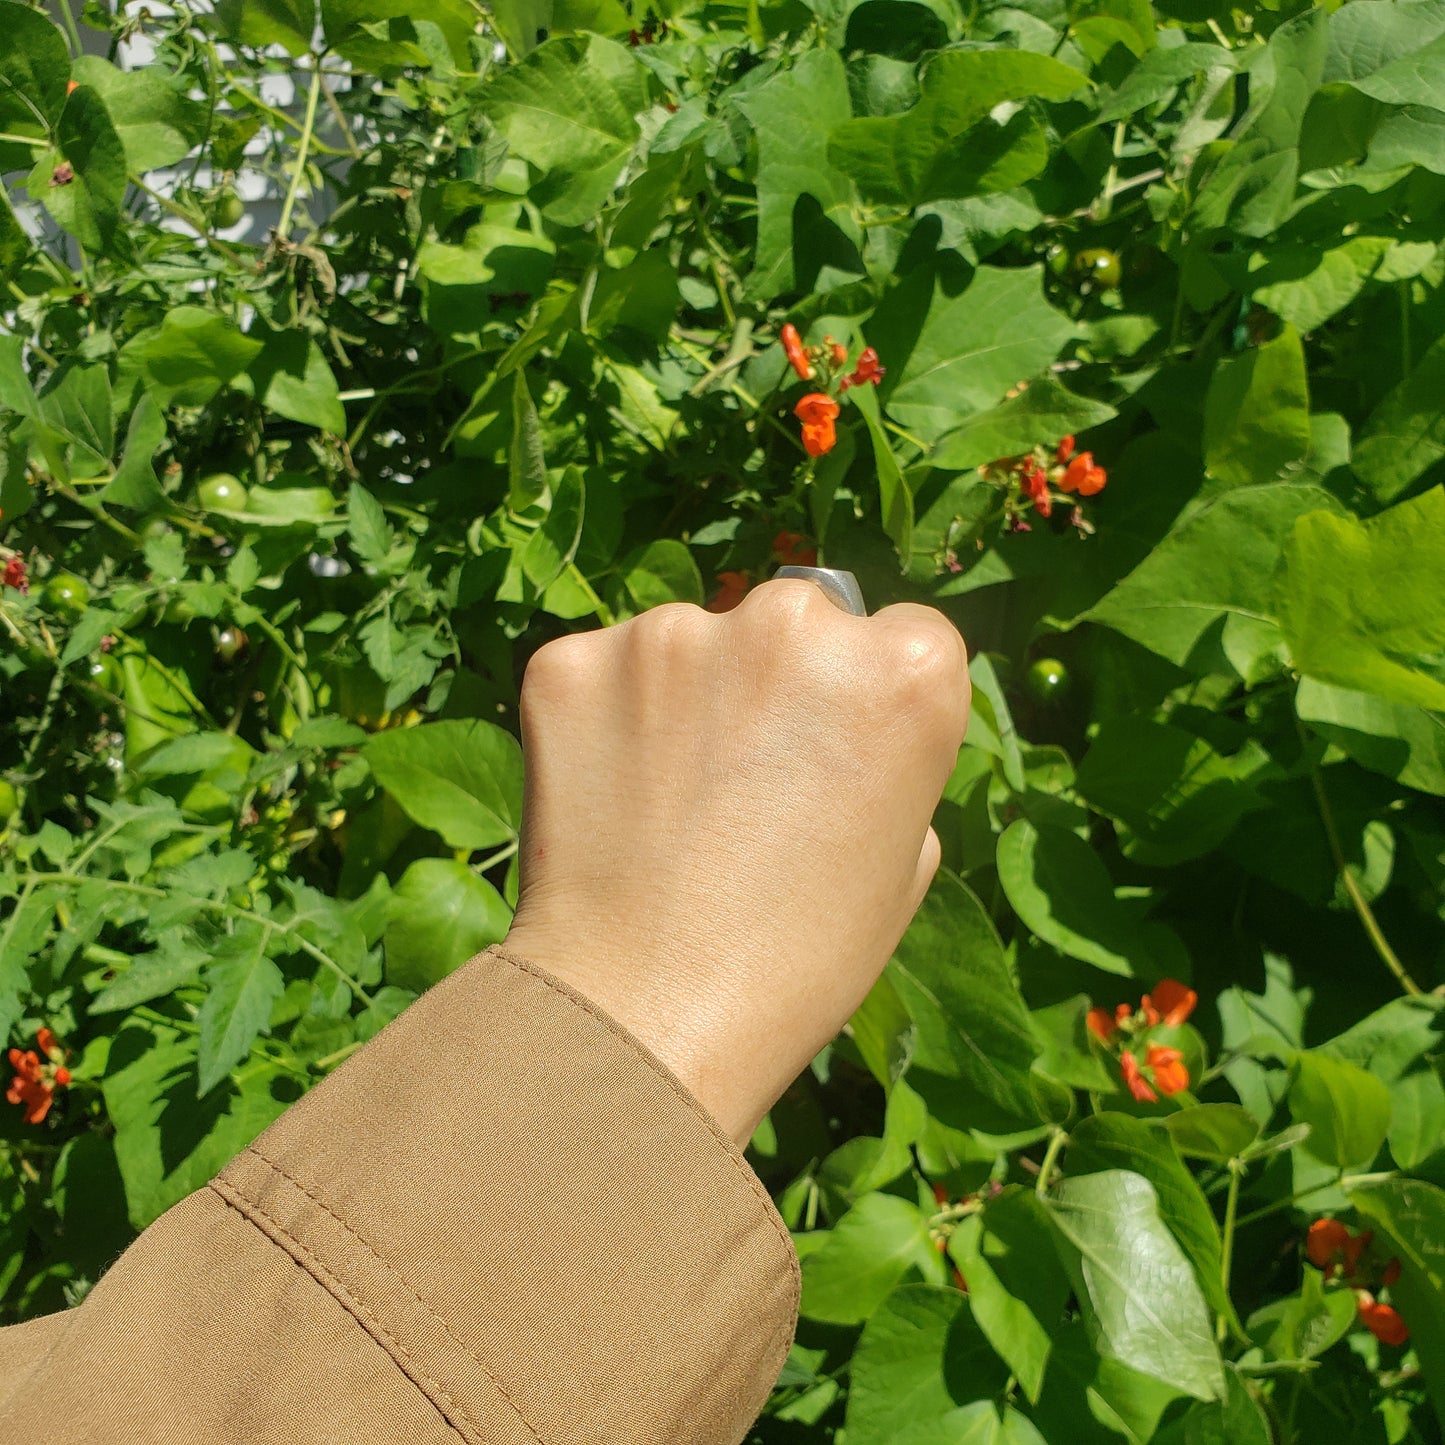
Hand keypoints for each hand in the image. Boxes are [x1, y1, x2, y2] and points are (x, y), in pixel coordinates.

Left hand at [501, 580, 970, 1141]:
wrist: (642, 1015)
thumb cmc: (797, 961)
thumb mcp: (904, 863)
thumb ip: (889, 761)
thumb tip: (842, 730)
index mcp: (906, 668)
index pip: (903, 637)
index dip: (871, 702)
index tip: (838, 756)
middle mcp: (795, 619)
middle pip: (797, 620)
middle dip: (779, 681)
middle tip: (747, 780)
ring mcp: (674, 633)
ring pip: (693, 643)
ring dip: (688, 696)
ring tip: (672, 804)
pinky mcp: (575, 660)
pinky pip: (604, 672)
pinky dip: (606, 718)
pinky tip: (612, 797)